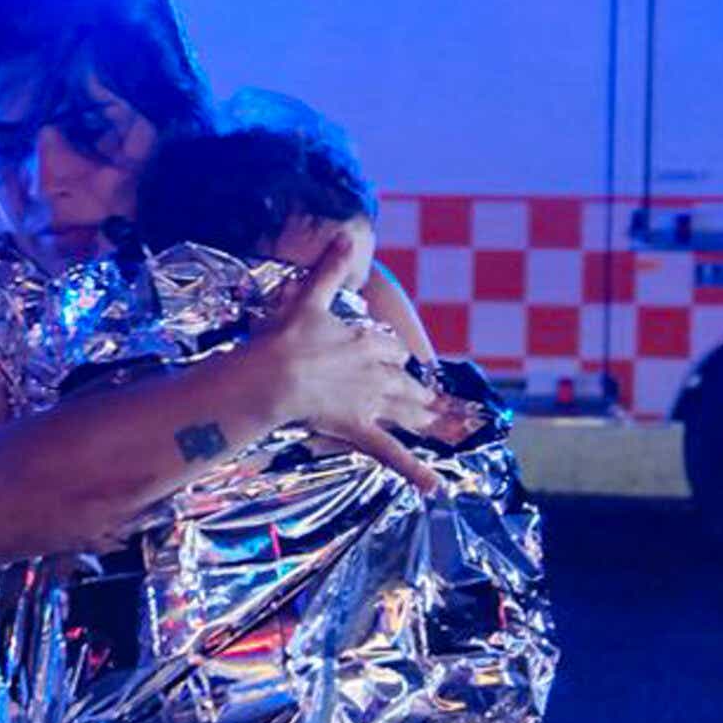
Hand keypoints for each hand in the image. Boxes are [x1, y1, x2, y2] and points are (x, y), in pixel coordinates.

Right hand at [248, 233, 448, 494]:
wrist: (272, 374)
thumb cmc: (285, 337)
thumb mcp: (309, 297)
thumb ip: (329, 270)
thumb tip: (343, 236)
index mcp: (368, 341)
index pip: (393, 349)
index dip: (395, 356)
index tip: (398, 361)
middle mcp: (377, 372)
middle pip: (408, 382)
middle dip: (425, 393)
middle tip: (443, 404)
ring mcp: (372, 402)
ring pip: (410, 412)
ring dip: (431, 419)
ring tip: (451, 429)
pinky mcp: (361, 429)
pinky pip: (392, 452)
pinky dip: (414, 470)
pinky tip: (434, 486)